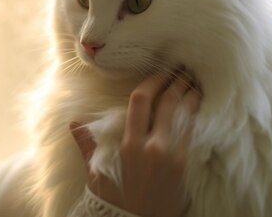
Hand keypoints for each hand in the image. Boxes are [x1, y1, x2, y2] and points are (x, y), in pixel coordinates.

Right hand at [70, 71, 200, 216]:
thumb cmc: (115, 201)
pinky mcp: (187, 166)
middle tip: (184, 69)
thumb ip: (87, 146)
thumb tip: (74, 123)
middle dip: (177, 83)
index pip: (141, 101)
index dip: (152, 81)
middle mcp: (154, 147)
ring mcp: (174, 156)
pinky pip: (193, 133)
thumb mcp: (97, 174)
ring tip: (195, 83)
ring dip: (191, 97)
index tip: (160, 70)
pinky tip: (198, 108)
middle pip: (168, 103)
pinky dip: (195, 117)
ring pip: (186, 116)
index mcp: (130, 145)